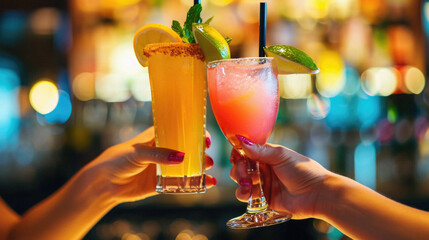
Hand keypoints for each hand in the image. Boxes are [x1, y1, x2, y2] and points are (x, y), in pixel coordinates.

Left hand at [84, 127, 215, 203]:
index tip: (205, 138)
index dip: (195, 132)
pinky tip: (207, 184)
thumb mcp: (138, 153)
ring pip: (188, 165)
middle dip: (201, 151)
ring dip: (202, 166)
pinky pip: (183, 183)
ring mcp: (165, 167)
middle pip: (189, 148)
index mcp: (158, 137)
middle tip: (208, 156)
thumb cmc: (118, 159)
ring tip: (209, 168)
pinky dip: (196, 183)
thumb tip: (182, 157)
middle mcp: (164, 151)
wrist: (104, 183)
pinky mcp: (164, 183)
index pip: (180, 130)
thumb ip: (159, 154)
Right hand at [230, 135, 329, 218]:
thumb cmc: (304, 170)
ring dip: (240, 182)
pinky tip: (249, 194)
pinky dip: (243, 194)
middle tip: (246, 175)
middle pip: (241, 167)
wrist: (317, 194)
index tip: (236, 157)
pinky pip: (247, 197)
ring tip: (248, 185)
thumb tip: (240, 139)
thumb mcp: (281, 156)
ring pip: (241, 182)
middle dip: (239, 169)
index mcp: (268, 155)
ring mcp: (263, 184)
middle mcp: (264, 169)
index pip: (246, 151)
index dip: (238, 153)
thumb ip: (260, 150)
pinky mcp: (264, 200)